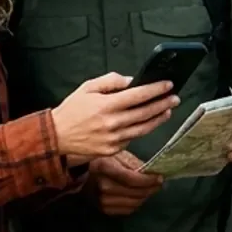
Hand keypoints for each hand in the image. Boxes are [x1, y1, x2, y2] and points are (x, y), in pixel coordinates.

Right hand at [51, 73, 177, 160]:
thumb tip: (131, 81)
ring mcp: (113, 139)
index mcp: (106, 105)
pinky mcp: (113, 150)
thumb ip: (110, 81)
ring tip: (168, 110)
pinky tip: (148, 122)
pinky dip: (142, 129)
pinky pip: (132, 138)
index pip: (138, 95)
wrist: (56, 137)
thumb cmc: (72, 110)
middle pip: (145, 112)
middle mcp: (112, 123)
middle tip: (175, 98)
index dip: (156, 89)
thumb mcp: (88, 88)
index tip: (168, 85)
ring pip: (144, 128)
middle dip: (163, 104)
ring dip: (158, 118)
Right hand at [84, 150, 163, 215]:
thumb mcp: (116, 155)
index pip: (132, 179)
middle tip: (159, 183)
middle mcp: (103, 186)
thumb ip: (133, 163)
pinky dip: (136, 203)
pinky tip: (139, 196)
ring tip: (150, 189)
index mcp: (105, 168)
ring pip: (133, 203)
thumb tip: (151, 172)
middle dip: (151, 189)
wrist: (79, 177)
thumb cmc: (100, 162)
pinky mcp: (104, 209)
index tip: (160, 177)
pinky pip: (127, 210)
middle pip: (135, 193)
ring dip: (145, 197)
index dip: (149, 180)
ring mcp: (102, 200)